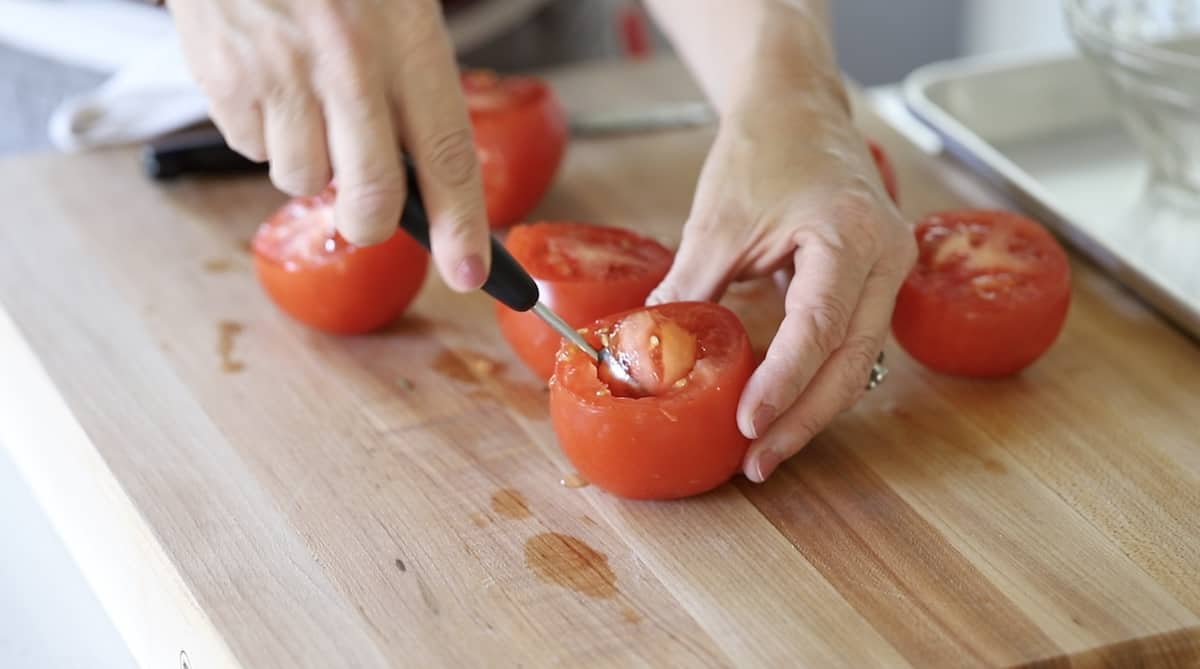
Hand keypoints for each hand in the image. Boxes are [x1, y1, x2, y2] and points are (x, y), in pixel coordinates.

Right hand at [170, 0, 489, 289]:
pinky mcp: (221, 76)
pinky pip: (248, 147)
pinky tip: (270, 84)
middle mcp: (344, 62)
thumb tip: (429, 166)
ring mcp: (278, 73)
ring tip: (310, 104)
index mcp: (403, 35)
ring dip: (312, 166)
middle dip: (374, 222)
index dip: (463, 227)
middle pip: (371, 197)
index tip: (473, 273)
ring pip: (302, 179)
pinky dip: (264, 135)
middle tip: (373, 208)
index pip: (445, 156)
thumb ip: (417, 74)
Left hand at [648, 85, 916, 482]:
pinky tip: (783, 407)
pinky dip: (816, 377)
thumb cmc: (766, 148)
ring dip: (811, 407)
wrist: (798, 107)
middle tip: (757, 461)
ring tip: (765, 447)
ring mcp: (889, 272)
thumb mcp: (719, 220)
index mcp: (852, 235)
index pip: (821, 326)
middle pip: (851, 361)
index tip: (749, 424)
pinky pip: (850, 342)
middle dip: (803, 418)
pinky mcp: (874, 282)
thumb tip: (652, 351)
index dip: (785, 382)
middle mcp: (887, 258)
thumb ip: (691, 288)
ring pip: (856, 360)